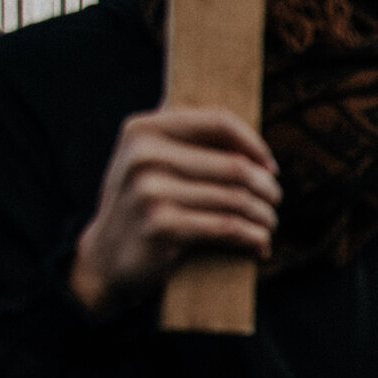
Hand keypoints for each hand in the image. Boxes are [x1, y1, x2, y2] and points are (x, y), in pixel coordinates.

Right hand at [69, 106, 281, 315]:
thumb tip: (242, 118)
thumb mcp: (151, 162)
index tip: (269, 167)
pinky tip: (260, 246)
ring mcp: (150, 192)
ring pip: (238, 200)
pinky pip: (229, 228)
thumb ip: (186, 137)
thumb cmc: (143, 205)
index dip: (254, 144)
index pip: (218, 122)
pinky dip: (254, 238)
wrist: (104, 259)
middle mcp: (143, 156)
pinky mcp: (162, 227)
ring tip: (268, 224)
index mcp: (143, 130)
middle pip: (236, 166)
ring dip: (265, 217)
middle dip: (267, 188)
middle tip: (273, 202)